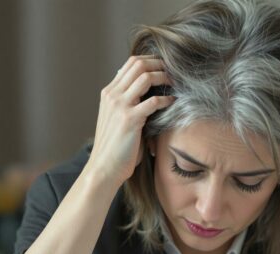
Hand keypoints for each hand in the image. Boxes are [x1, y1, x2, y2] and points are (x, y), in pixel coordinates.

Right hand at [86, 55, 174, 185]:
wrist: (104, 167)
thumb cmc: (115, 147)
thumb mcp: (117, 119)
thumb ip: (129, 104)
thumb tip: (149, 94)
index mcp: (109, 93)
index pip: (131, 64)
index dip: (151, 60)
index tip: (165, 67)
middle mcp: (112, 95)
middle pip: (139, 64)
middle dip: (160, 64)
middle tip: (174, 72)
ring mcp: (120, 106)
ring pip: (145, 77)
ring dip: (164, 77)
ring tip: (175, 84)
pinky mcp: (130, 119)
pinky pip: (153, 101)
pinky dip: (166, 99)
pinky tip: (174, 103)